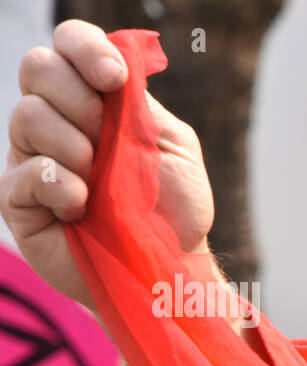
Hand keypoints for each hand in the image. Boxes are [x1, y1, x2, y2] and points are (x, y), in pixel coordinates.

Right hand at [0, 19, 214, 309]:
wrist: (170, 267)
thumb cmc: (174, 209)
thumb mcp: (172, 148)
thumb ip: (140, 106)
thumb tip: (114, 71)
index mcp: (94, 100)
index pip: (69, 44)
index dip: (85, 49)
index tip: (115, 79)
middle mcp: (56, 121)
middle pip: (37, 66)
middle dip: (79, 99)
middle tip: (106, 140)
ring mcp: (32, 157)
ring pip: (28, 115)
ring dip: (74, 146)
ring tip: (99, 183)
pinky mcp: (19, 200)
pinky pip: (27, 172)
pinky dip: (62, 185)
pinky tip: (83, 206)